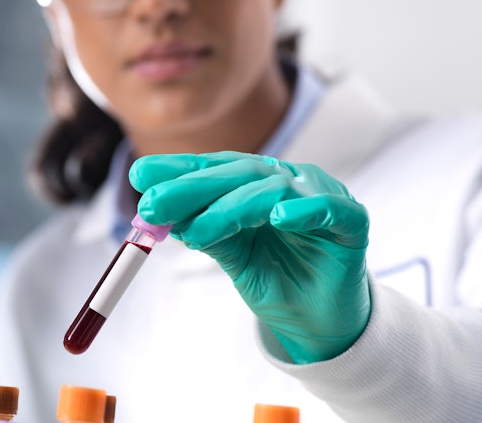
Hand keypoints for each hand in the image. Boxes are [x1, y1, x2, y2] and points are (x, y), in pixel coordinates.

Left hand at [129, 151, 370, 363]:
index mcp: (257, 184)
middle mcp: (287, 182)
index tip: (139, 175)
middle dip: (191, 187)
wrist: (319, 322)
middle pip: (238, 173)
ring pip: (272, 190)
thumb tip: (156, 213)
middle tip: (153, 206)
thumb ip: (203, 229)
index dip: (178, 170)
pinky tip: (277, 217)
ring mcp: (320, 197)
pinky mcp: (351, 222)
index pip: (215, 168)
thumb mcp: (230, 254)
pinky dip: (304, 209)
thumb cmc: (276, 279)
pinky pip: (329, 209)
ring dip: (230, 208)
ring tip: (196, 231)